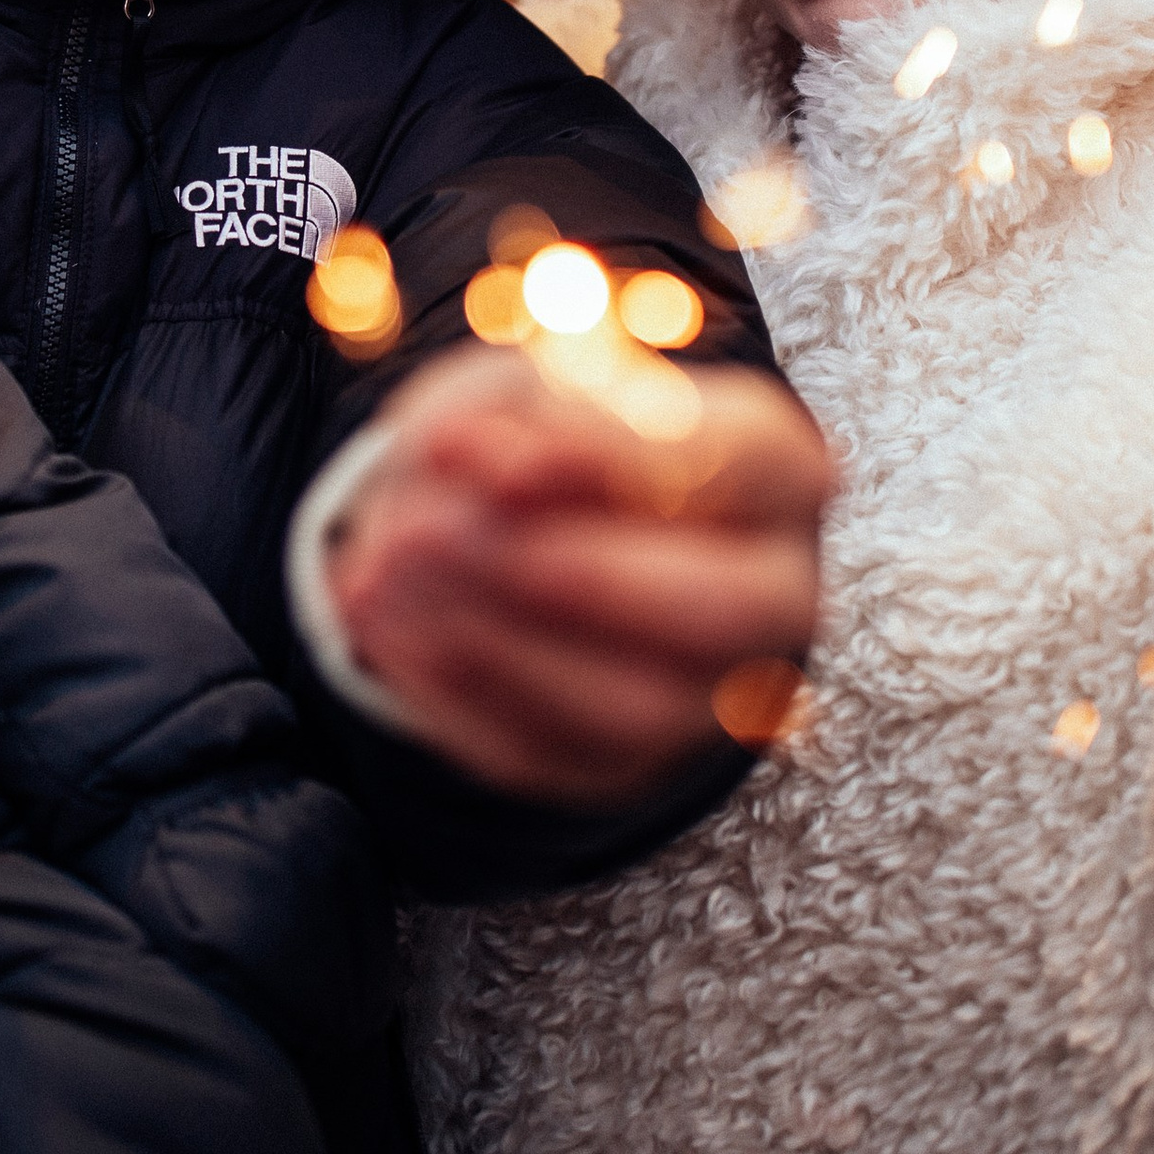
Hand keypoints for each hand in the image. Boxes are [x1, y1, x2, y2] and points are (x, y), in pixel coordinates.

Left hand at [326, 343, 828, 808]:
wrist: (527, 523)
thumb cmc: (549, 438)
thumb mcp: (526, 386)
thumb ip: (507, 414)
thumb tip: (464, 456)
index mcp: (772, 467)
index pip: (730, 460)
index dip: (598, 456)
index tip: (473, 446)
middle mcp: (770, 592)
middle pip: (720, 608)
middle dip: (567, 573)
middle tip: (432, 532)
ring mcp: (707, 694)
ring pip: (631, 706)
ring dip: (492, 643)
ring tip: (382, 572)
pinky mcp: (622, 767)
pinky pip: (546, 757)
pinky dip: (447, 694)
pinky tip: (381, 624)